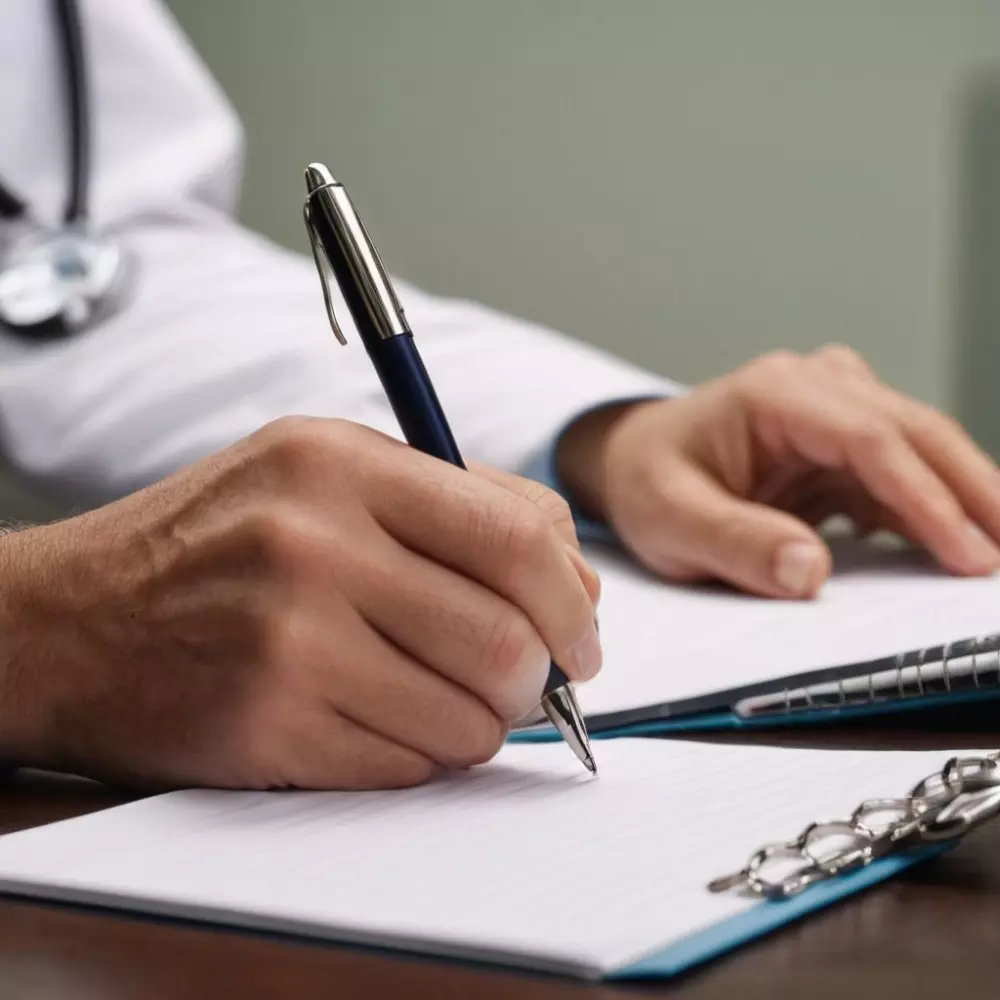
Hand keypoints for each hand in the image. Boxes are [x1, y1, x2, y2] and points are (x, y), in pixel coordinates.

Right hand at [0, 417, 600, 788]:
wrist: (73, 618)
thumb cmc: (219, 540)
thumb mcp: (327, 473)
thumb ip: (460, 506)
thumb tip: (576, 583)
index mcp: (340, 463)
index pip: (516, 536)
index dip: (573, 598)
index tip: (583, 636)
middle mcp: (312, 544)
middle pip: (504, 638)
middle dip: (540, 677)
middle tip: (531, 683)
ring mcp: (286, 641)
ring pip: (466, 718)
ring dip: (481, 724)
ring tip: (446, 700)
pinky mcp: (266, 725)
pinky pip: (405, 767)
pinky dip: (422, 756)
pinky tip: (385, 722)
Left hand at [557, 346, 999, 597]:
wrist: (635, 461)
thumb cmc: (648, 482)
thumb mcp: (669, 520)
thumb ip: (734, 544)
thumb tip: (810, 573)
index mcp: (774, 394)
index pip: (870, 439)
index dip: (925, 497)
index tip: (966, 554)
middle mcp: (816, 387)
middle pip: (916, 432)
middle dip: (976, 493)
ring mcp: (836, 408)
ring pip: (921, 448)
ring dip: (966, 500)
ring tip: (998, 555)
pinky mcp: (844, 441)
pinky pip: (902, 471)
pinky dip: (934, 509)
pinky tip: (956, 548)